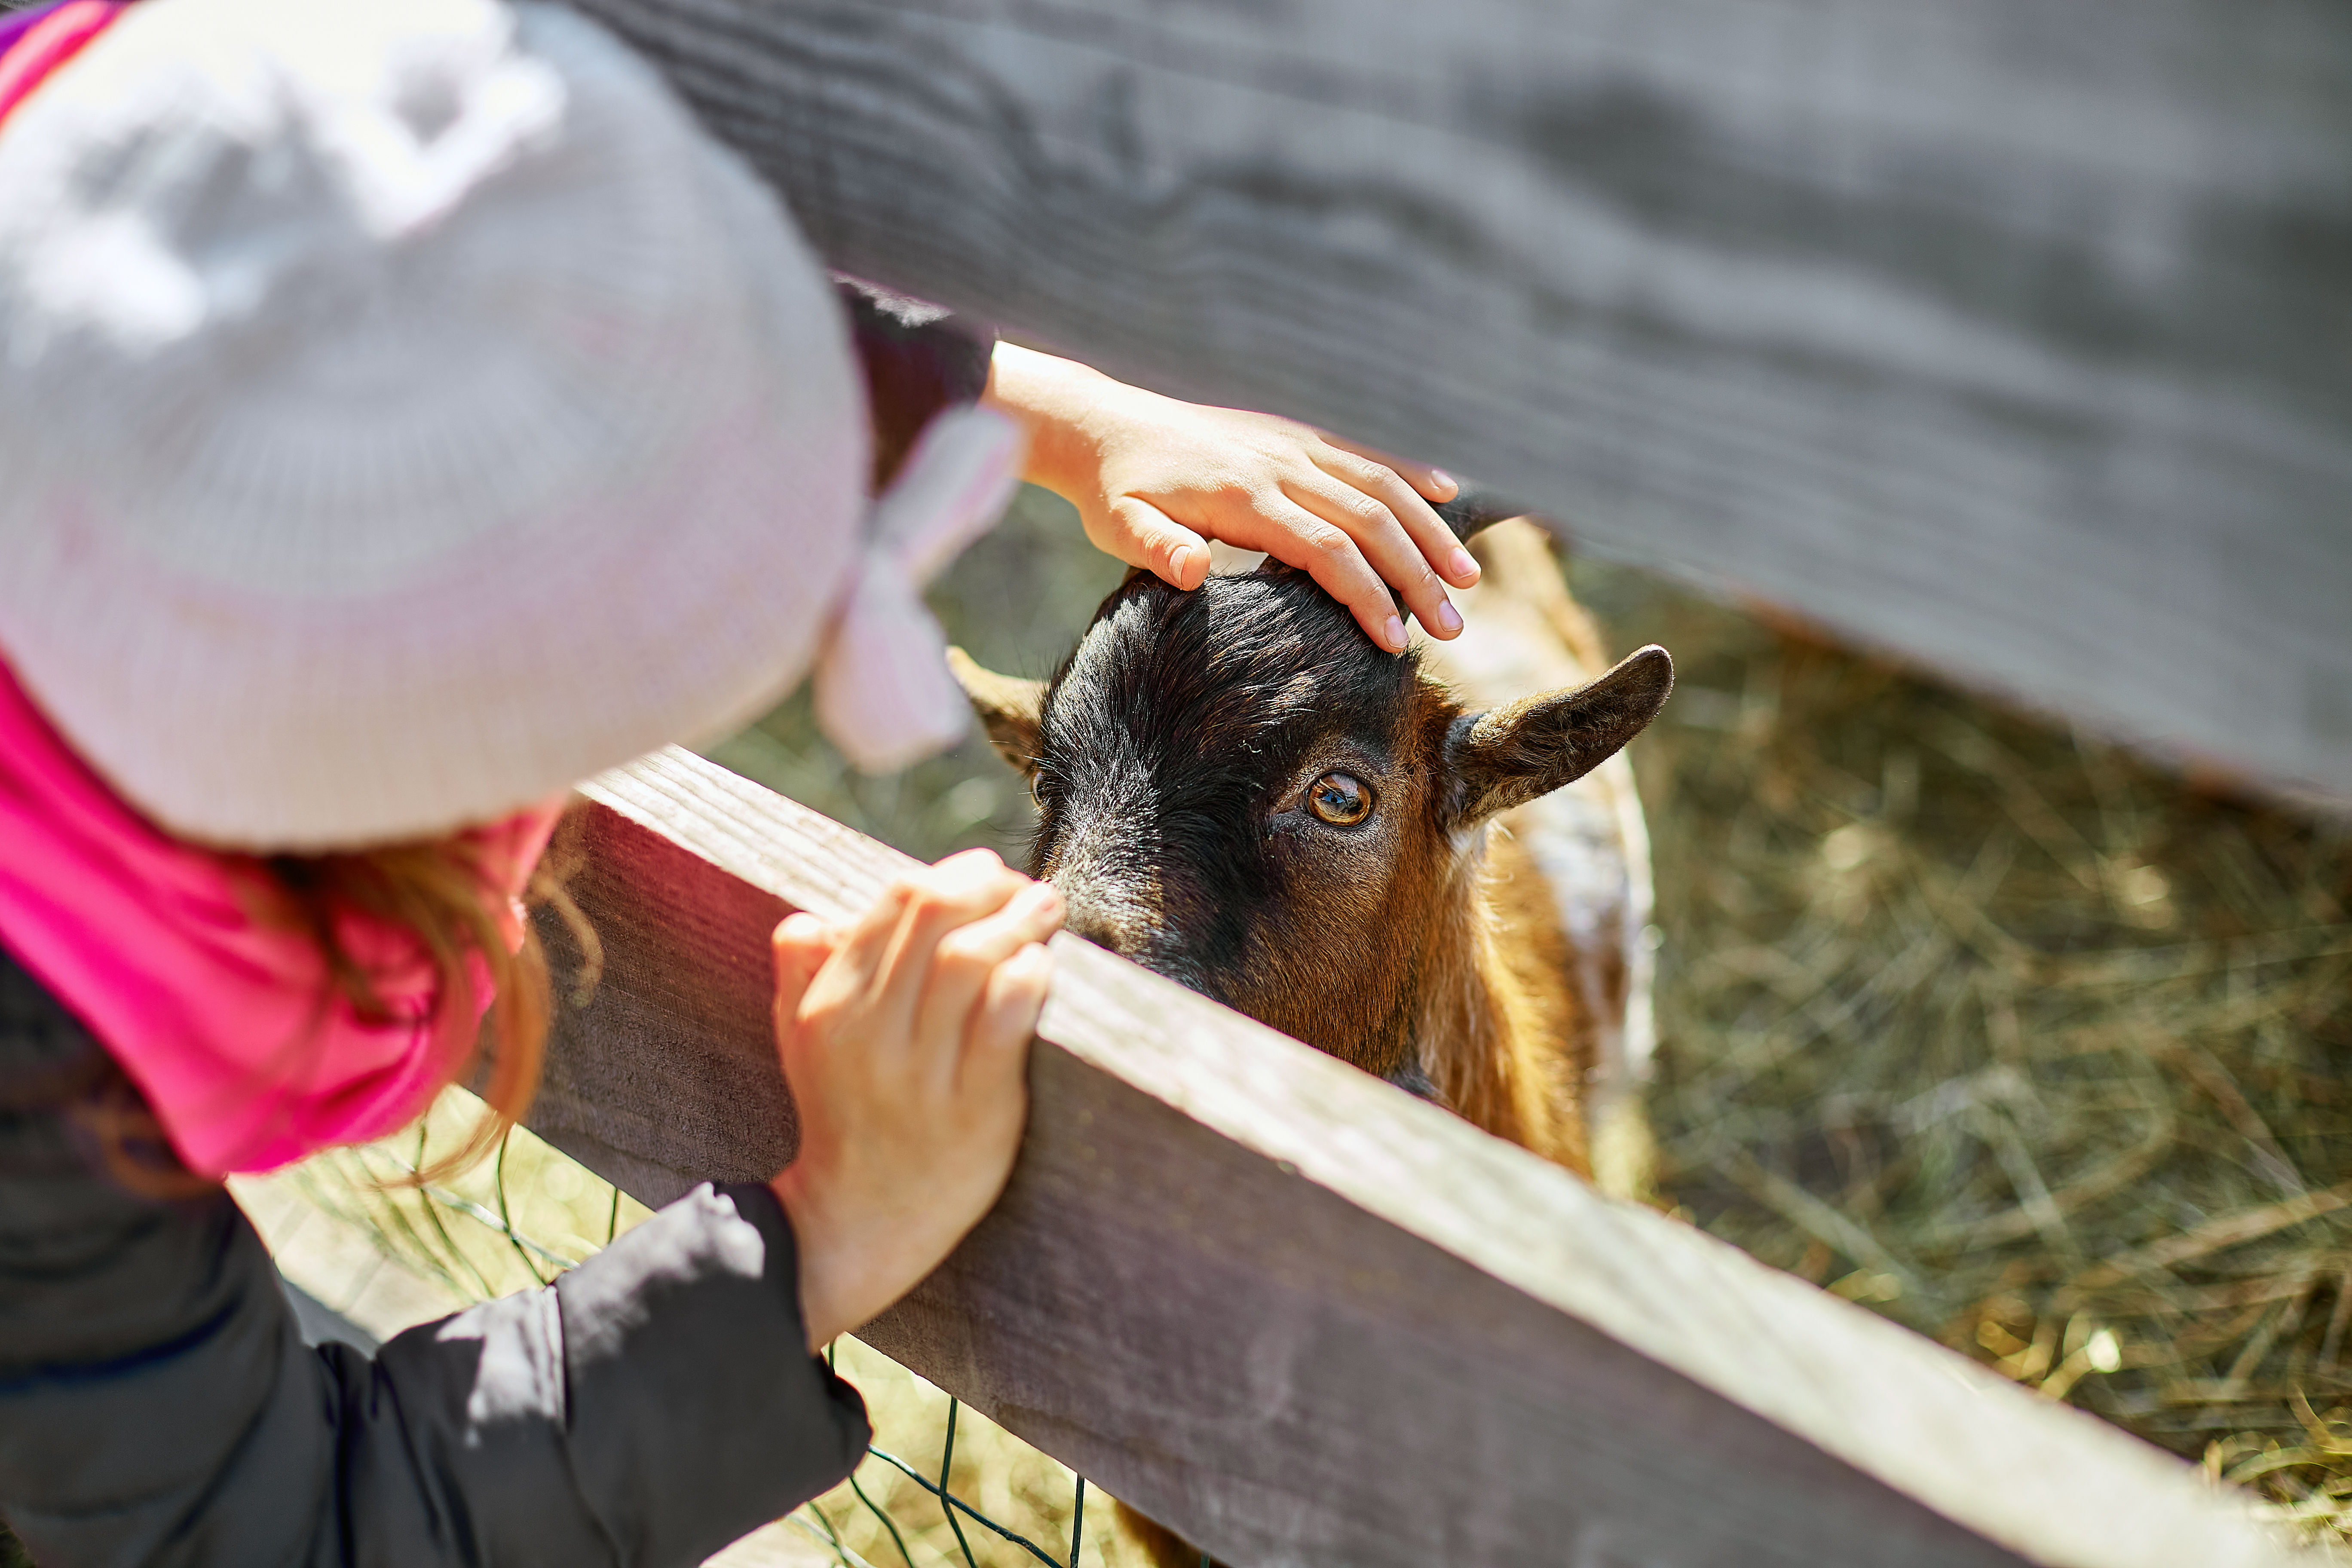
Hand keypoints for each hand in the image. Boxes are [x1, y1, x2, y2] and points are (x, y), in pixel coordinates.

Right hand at [768, 849, 1061, 1349]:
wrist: (859, 1220)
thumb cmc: (844, 1115)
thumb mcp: (800, 1041)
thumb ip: (800, 971)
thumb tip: (817, 913)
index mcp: (829, 1005)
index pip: (894, 901)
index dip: (952, 873)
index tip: (987, 876)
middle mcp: (869, 1032)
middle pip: (932, 915)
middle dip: (990, 885)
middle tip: (1025, 889)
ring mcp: (921, 1073)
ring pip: (968, 960)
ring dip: (1018, 919)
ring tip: (1046, 910)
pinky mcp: (973, 1108)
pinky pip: (1003, 1023)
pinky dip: (1028, 979)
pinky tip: (1043, 966)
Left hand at [986, 343, 1478, 652]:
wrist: (1103, 425)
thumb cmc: (1114, 491)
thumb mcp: (1120, 528)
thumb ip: (1158, 551)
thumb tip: (1194, 568)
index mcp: (1244, 496)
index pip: (1326, 551)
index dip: (1368, 596)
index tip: (1396, 643)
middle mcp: (1279, 463)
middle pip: (1370, 519)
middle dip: (1418, 575)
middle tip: (1453, 627)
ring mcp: (1292, 443)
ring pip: (1381, 483)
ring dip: (1429, 530)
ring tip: (1467, 578)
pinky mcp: (1294, 432)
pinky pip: (1364, 451)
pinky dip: (1410, 471)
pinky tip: (1447, 492)